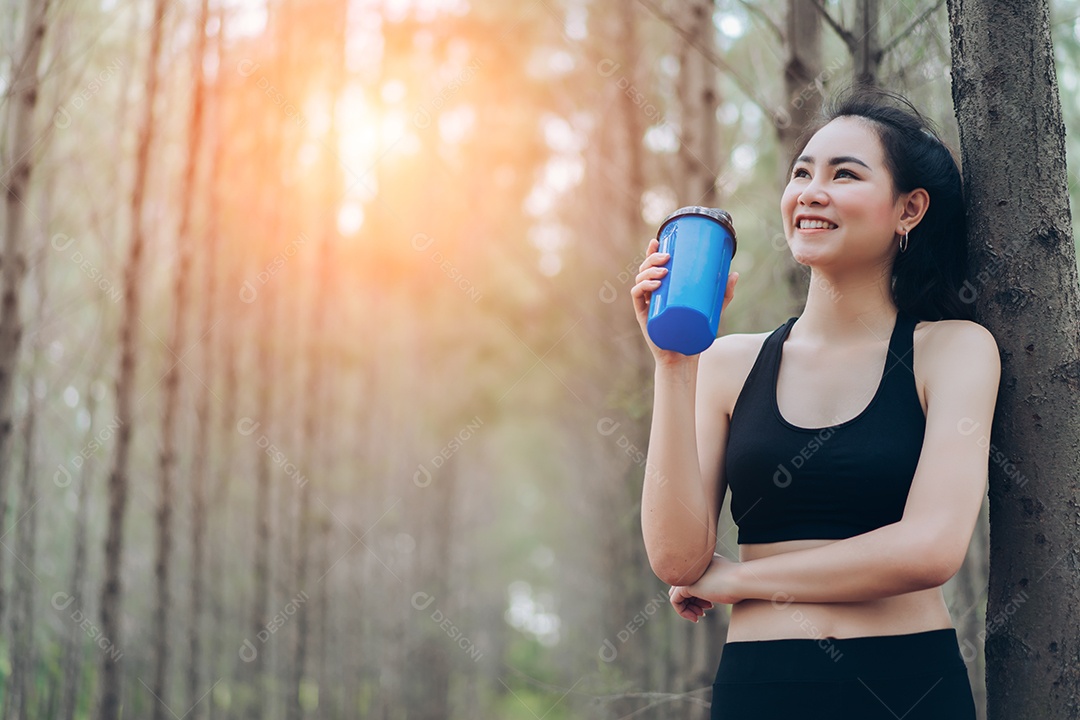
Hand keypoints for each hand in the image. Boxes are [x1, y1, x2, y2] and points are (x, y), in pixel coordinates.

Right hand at [630, 237, 738, 366]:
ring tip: (664, 271)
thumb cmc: (694, 333)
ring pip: (639, 280)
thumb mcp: (712, 310)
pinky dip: (642, 287)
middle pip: (644, 269)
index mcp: (662, 289)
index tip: (658, 240)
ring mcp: (646, 305)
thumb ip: (723, 293)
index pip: (652, 266)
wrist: (684, 357)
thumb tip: (734, 273)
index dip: (651, 251)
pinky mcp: (644, 316)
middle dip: (652, 258)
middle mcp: (652, 295)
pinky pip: (637, 297)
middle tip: (667, 257)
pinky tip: (653, 284)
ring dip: (648, 271)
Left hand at [668, 553, 742, 621]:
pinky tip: (696, 618)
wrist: (741, 580)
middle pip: (683, 587)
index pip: (691, 581)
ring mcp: (687, 575)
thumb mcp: (726, 580)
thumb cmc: (740, 583)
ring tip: (700, 616)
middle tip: (704, 613)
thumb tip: (707, 596)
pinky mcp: (684, 586)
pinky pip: (675, 601)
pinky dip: (683, 612)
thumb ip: (714, 583)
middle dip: (692, 603)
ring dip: (688, 609)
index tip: (710, 606)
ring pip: (677, 595)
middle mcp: (691, 566)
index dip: (698, 597)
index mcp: (700, 561)